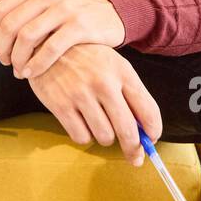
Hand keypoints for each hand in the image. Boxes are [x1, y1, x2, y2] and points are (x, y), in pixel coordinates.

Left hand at [0, 0, 125, 77]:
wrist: (114, 12)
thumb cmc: (75, 6)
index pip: (0, 8)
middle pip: (10, 25)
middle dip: (1, 48)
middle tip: (2, 63)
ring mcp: (65, 9)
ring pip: (27, 37)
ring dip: (17, 59)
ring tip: (17, 71)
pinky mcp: (80, 26)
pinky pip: (51, 48)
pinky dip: (36, 64)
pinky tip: (31, 73)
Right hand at [27, 44, 162, 164]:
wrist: (48, 44)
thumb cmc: (86, 58)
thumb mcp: (113, 64)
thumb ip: (130, 93)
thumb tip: (144, 130)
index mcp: (122, 71)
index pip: (148, 110)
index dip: (153, 131)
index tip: (151, 140)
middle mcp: (104, 83)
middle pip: (128, 131)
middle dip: (134, 148)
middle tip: (134, 155)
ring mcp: (81, 94)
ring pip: (104, 137)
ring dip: (105, 137)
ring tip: (98, 123)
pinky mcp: (60, 105)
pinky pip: (81, 137)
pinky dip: (84, 135)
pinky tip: (81, 121)